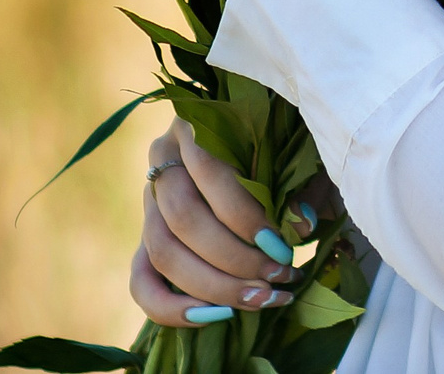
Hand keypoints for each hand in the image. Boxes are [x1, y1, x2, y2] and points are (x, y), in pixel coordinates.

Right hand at [129, 119, 315, 325]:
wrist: (257, 141)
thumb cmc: (282, 146)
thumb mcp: (296, 156)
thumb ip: (298, 186)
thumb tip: (301, 227)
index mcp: (195, 126)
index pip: (211, 177)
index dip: (247, 219)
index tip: (283, 248)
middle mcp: (162, 162)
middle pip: (183, 220)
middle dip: (235, 260)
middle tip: (279, 277)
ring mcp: (150, 202)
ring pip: (163, 252)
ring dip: (213, 286)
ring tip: (260, 299)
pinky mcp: (147, 238)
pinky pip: (142, 282)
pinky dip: (172, 307)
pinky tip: (215, 317)